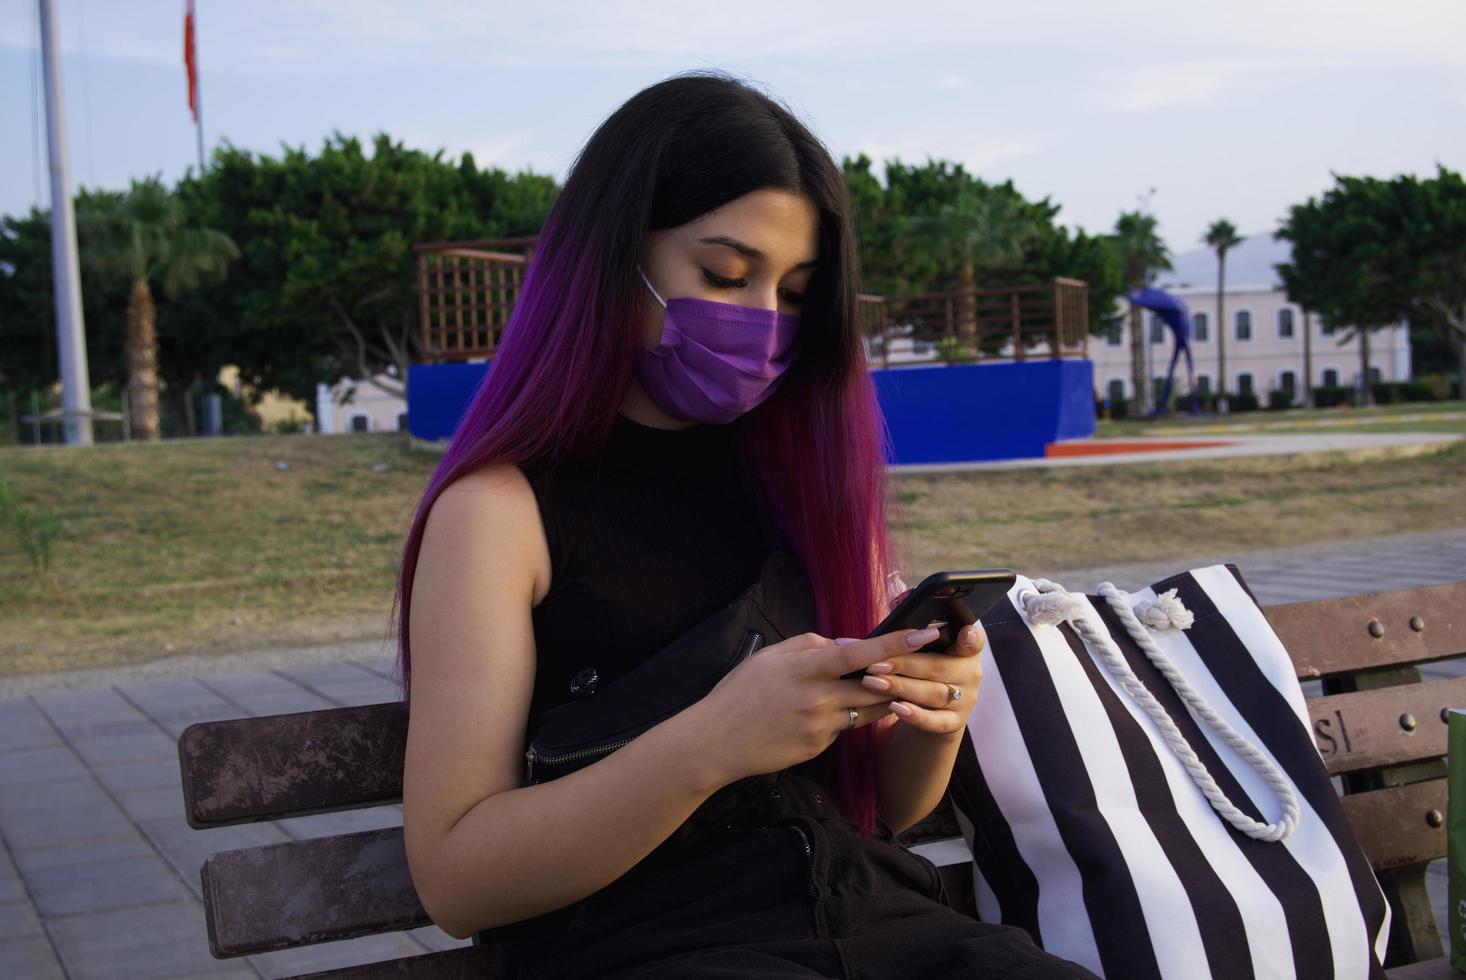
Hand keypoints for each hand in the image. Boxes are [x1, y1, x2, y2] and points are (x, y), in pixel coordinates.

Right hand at [691, 627, 950, 783]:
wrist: (716, 742)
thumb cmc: (739, 693)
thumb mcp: (770, 657)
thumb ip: (810, 645)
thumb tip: (845, 644)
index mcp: (805, 668)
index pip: (859, 652)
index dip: (896, 642)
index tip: (926, 632)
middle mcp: (818, 698)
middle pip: (876, 686)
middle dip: (904, 676)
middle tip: (930, 667)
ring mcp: (821, 726)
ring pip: (868, 709)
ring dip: (883, 697)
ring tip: (897, 686)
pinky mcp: (819, 747)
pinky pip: (845, 728)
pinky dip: (848, 717)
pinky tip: (834, 712)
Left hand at [846, 620, 984, 735]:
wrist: (931, 710)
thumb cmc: (920, 668)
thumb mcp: (922, 649)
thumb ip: (912, 631)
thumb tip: (893, 608)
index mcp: (965, 649)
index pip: (974, 640)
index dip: (971, 637)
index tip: (966, 631)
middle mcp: (971, 673)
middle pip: (938, 667)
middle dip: (904, 664)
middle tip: (874, 663)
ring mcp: (965, 700)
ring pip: (933, 693)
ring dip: (901, 687)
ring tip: (873, 682)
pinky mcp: (954, 723)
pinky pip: (935, 721)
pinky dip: (916, 715)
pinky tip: (895, 708)